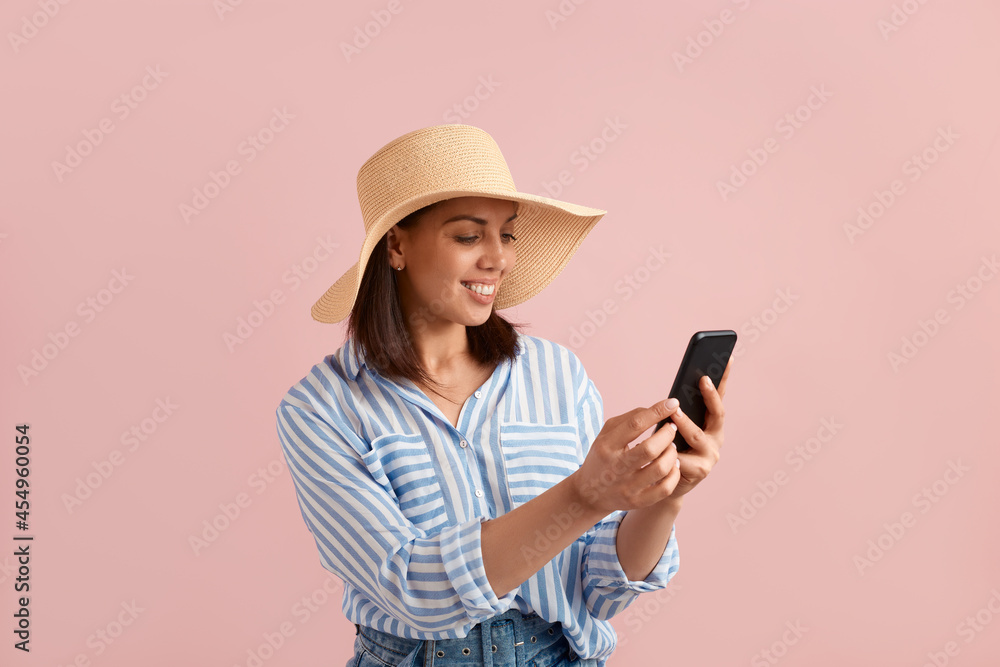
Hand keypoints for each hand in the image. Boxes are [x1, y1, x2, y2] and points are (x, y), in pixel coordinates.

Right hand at [570, 397, 683, 515]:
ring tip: (671, 447)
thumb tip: (656, 410)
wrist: (589, 494)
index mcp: (606, 446)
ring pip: (660, 468)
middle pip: (650, 449)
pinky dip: (674, 473)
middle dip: (667, 434)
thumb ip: (628, 419)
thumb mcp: (605, 434)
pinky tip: (672, 465)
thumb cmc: (602, 457)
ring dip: (672, 453)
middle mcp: (616, 468)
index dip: (657, 412)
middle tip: (672, 428)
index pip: (635, 425)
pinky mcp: (638, 501)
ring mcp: (628, 487)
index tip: (672, 403)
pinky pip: (665, 488)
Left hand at [667, 356, 731, 499]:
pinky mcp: (699, 471)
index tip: (728, 358)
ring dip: (685, 423)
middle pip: (717, 413)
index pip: (719, 397)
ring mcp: (710, 455)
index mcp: (711, 423)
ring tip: (674, 412)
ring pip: (697, 435)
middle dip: (711, 396)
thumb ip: (678, 411)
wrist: (660, 481)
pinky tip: (664, 443)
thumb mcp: (673, 426)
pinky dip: (672, 450)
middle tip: (702, 379)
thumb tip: (673, 391)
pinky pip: (683, 457)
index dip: (724, 378)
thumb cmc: (667, 447)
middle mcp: (715, 437)